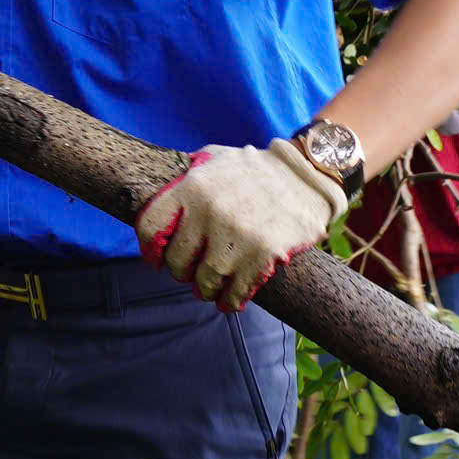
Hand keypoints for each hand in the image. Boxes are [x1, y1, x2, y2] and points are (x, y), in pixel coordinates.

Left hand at [133, 140, 346, 311]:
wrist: (306, 175)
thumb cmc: (255, 168)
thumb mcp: (215, 158)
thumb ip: (188, 175)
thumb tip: (162, 192)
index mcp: (192, 186)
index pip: (151, 226)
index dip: (151, 248)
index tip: (157, 257)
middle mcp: (210, 211)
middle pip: (177, 260)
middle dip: (180, 271)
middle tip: (188, 273)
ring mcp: (237, 234)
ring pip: (205, 280)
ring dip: (204, 290)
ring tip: (208, 290)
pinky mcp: (263, 253)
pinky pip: (236, 291)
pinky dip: (229, 301)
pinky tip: (228, 300)